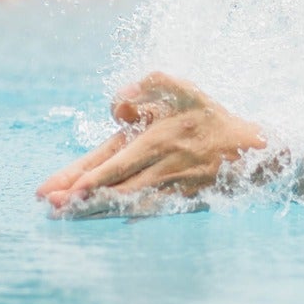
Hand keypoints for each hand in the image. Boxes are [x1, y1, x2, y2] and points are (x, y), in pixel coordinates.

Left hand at [37, 73, 266, 214]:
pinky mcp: (179, 200)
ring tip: (67, 215)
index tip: (66, 188)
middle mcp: (161, 164)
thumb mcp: (183, 89)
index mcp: (157, 137)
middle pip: (115, 185)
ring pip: (127, 201)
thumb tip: (116, 104)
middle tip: (52, 207)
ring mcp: (170, 185)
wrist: (251, 151)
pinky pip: (146, 211)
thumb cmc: (210, 117)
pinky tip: (101, 219)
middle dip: (82, 197)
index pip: (116, 159)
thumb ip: (150, 84)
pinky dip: (121, 218)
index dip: (90, 174)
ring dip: (95, 209)